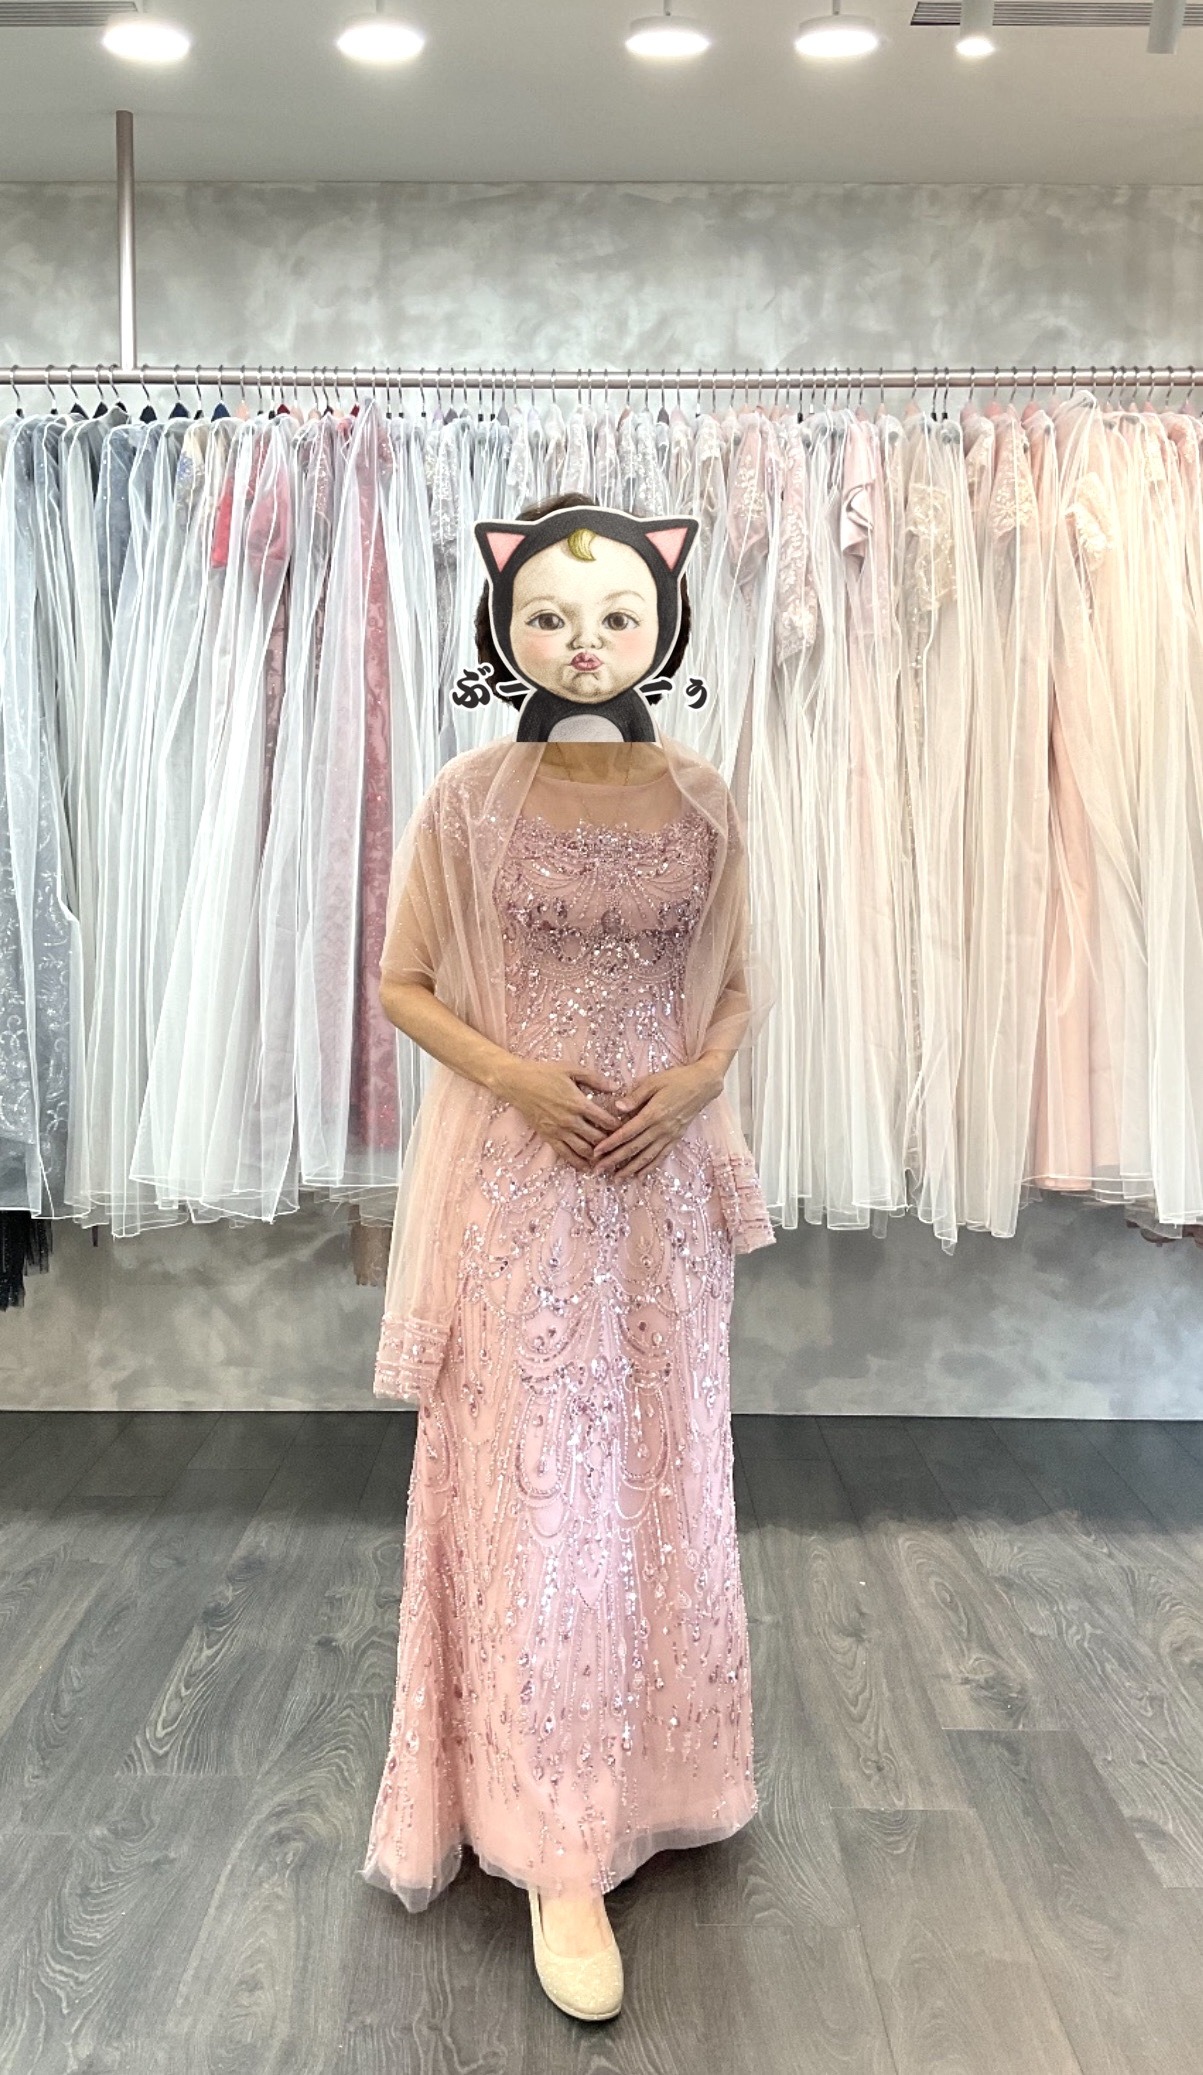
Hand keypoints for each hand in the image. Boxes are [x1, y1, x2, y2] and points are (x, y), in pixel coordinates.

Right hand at [498, 1057, 622, 1172]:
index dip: (619, 1126)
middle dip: (611, 1143)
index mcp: (578, 1103)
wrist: (516, 1083)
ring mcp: (558, 1131)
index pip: (605, 1120)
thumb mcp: (571, 1069)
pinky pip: (565, 1155)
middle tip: (621, 1146)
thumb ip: (595, 1078)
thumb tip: (616, 1086)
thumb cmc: (544, 1073)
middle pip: (597, 1138)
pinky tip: (587, 1167)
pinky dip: (578, 1163)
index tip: (627, 1127)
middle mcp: (570, 1120)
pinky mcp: (548, 1137)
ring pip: (583, 1150)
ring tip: (608, 1158)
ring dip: (597, 1156)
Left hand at [589, 1060, 724, 1178]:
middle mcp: (661, 1128)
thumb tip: (617, 1107)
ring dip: (630, 1169)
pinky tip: (640, 1175)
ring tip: (616, 1178)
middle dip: (614, 1160)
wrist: (703, 1085)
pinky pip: (661, 1156)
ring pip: (647, 1157)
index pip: (627, 1133)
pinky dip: (650, 1167)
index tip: (596, 1152)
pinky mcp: (676, 1138)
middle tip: (598, 1170)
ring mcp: (669, 1135)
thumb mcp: (653, 1081)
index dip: (610, 1143)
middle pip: (633, 1148)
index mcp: (653, 1114)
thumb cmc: (677, 1079)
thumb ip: (635, 1096)